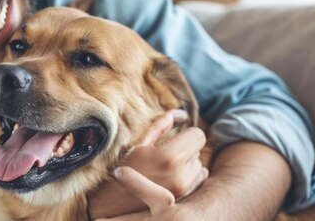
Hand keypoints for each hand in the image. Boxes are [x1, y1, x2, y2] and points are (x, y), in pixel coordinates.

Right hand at [88, 110, 207, 218]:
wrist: (115, 202)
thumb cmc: (124, 168)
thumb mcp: (139, 143)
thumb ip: (161, 125)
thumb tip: (181, 113)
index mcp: (170, 157)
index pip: (198, 135)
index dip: (187, 133)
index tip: (175, 136)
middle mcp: (181, 175)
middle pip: (198, 150)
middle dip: (186, 148)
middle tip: (166, 153)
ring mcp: (184, 190)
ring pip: (199, 165)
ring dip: (188, 162)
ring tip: (167, 167)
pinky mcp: (185, 199)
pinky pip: (199, 180)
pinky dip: (190, 175)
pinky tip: (172, 176)